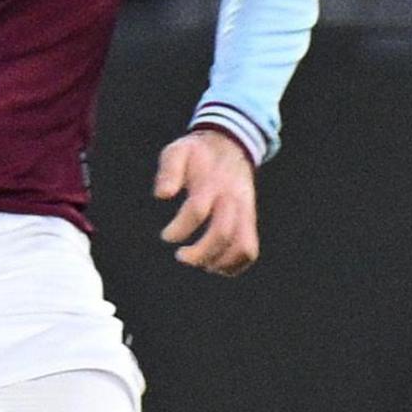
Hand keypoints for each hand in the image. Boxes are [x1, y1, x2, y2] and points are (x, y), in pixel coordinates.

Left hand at [153, 126, 260, 272]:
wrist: (231, 146)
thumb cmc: (198, 154)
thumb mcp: (179, 150)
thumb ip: (169, 170)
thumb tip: (161, 195)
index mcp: (212, 182)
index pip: (197, 209)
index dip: (179, 228)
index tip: (166, 236)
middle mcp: (232, 198)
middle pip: (222, 233)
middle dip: (199, 253)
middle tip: (180, 256)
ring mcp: (244, 211)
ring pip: (241, 245)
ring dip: (218, 261)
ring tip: (200, 264)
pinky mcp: (249, 220)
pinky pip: (249, 249)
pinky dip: (233, 265)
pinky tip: (214, 265)